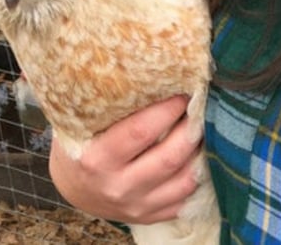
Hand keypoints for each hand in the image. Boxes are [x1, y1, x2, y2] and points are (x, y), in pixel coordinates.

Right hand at [49, 96, 202, 224]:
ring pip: (185, 179)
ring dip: (202, 150)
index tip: (184, 89)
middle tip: (202, 104)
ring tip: (206, 125)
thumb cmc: (83, 143)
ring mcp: (135, 205)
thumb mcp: (82, 123)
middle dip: (192, 126)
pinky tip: (202, 152)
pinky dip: (200, 173)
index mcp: (96, 159)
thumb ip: (106, 101)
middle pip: (170, 156)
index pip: (141, 131)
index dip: (168, 108)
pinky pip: (186, 196)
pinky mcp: (150, 215)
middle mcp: (116, 187)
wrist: (74, 188)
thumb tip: (141, 64)